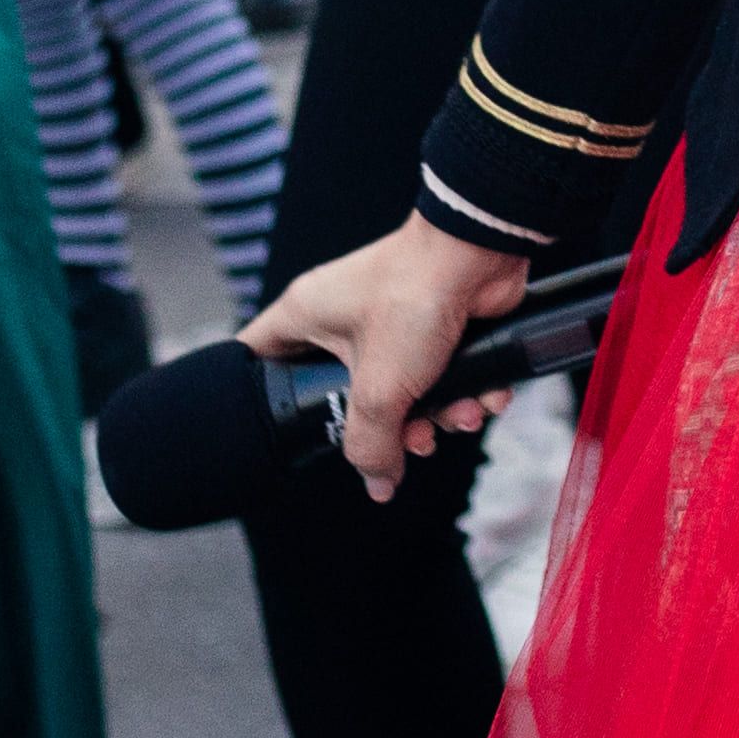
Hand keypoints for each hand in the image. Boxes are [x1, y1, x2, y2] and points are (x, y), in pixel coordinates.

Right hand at [246, 213, 536, 497]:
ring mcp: (391, 320)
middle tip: (409, 440)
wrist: (483, 252)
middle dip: (386, 428)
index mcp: (306, 315)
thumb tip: (379, 486)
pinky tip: (483, 399)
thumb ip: (371, 445)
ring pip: (401, 391)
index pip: (255, 358)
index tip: (275, 431)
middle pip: (342, 394)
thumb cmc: (415, 297)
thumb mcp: (380, 388)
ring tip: (459, 417)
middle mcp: (343, 316)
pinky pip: (439, 375)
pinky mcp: (435, 324)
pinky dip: (464, 392)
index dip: (257, 395)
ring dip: (437, 416)